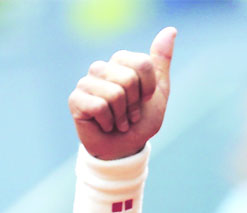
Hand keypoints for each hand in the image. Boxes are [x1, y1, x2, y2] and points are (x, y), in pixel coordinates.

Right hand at [68, 27, 176, 159]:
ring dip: (122, 116)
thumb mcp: (159, 92)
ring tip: (119, 121)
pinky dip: (109, 122)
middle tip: (130, 115)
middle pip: (129, 79)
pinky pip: (99, 106)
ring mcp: (87, 83)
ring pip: (115, 93)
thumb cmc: (140, 120)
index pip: (142, 64)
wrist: (125, 148)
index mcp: (121, 62)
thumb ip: (161, 62)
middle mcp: (102, 68)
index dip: (149, 88)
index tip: (145, 100)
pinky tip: (105, 125)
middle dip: (135, 105)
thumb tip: (171, 30)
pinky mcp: (76, 99)